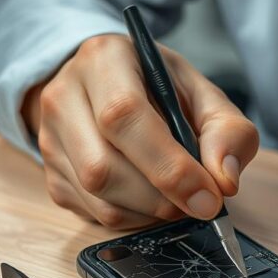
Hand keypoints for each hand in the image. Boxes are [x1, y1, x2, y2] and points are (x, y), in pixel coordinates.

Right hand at [23, 34, 258, 228]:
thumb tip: (224, 181)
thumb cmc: (160, 91)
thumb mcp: (203, 95)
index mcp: (104, 59)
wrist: (110, 90)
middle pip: (102, 167)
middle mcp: (64, 97)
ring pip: (97, 198)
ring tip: (175, 198)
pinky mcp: (51, 177)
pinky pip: (94, 214)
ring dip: (149, 212)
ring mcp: (50, 140)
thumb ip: (227, 132)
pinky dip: (134, 218)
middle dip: (160, 198)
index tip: (207, 197)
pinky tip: (150, 198)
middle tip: (197, 202)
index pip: (125, 116)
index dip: (168, 166)